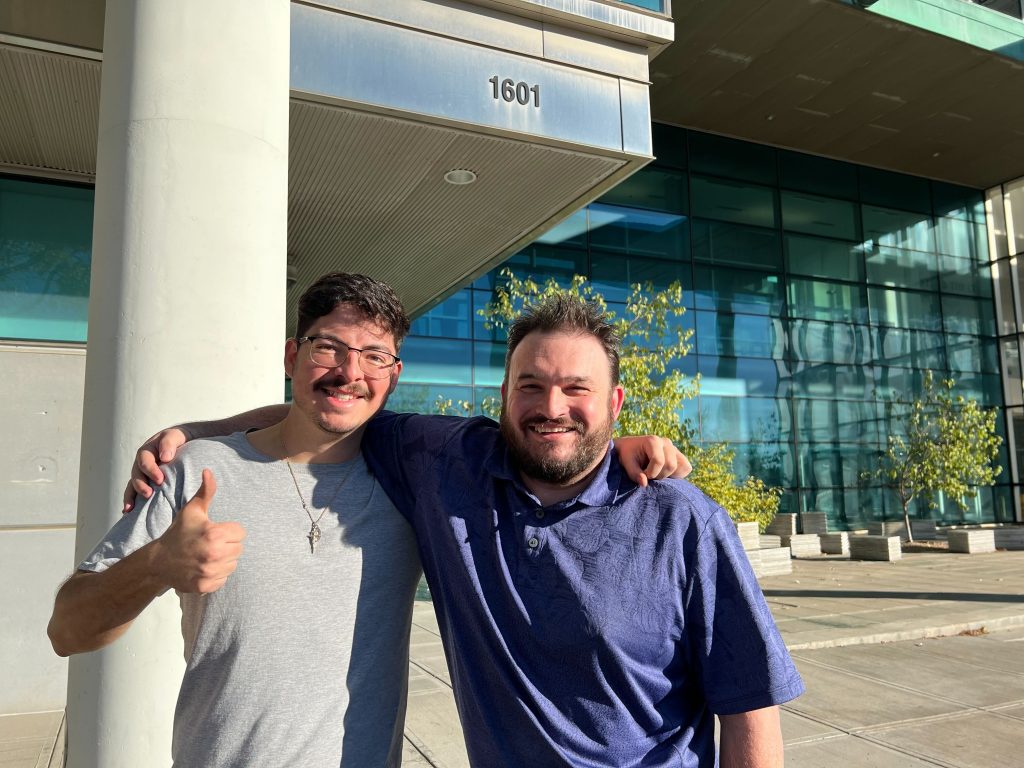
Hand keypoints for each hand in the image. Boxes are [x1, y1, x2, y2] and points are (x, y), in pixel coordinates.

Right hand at [122, 427, 189, 511]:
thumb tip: (165, 458)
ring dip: (131, 496)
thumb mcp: (173, 436)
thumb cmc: (176, 439)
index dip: (151, 471)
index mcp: (146, 452)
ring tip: (131, 509)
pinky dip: (131, 501)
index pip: (145, 462)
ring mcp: (141, 474)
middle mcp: (140, 464)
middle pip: (136, 475)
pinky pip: (134, 492)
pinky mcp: (145, 482)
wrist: (180, 443)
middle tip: (148, 494)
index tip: (160, 480)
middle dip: (141, 486)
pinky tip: (128, 512)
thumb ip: (168, 444)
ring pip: (132, 485)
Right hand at [153, 470, 244, 593]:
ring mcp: (210, 572)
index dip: (229, 531)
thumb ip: (205, 492)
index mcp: (214, 534)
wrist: (158, 561)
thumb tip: (209, 471)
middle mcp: (214, 554)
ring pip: (233, 565)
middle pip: (239, 549)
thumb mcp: (192, 511)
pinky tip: (203, 567)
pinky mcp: (206, 586)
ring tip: (207, 555)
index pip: (240, 533)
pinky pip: (224, 579)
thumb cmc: (178, 533)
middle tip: (210, 544)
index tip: (215, 532)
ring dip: (224, 560)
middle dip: (227, 545)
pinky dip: (217, 575)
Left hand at [616, 436, 691, 485]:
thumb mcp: (626, 463)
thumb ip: (634, 473)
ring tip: (657, 474)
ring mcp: (673, 448)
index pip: (659, 461)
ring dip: (669, 475)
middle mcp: (666, 442)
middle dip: (659, 475)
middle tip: (649, 476)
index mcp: (653, 441)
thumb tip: (644, 483)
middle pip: (671, 465)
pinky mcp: (678, 455)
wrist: (630, 448)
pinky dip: (678, 474)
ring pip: (681, 466)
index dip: (651, 473)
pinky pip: (686, 467)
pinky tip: (665, 474)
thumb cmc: (627, 455)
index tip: (643, 475)